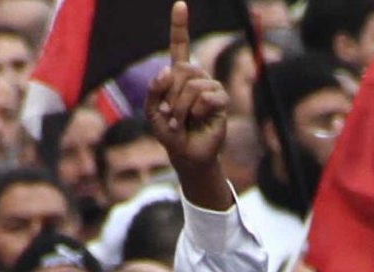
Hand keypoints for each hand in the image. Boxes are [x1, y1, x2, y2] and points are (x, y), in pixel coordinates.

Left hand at [145, 3, 234, 207]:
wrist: (186, 155)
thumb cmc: (170, 133)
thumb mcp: (153, 113)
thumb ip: (154, 91)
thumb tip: (168, 71)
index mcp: (179, 75)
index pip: (180, 46)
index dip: (180, 26)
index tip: (180, 5)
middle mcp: (197, 77)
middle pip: (182, 70)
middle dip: (170, 95)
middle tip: (170, 114)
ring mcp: (210, 88)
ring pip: (192, 85)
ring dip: (180, 108)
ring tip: (181, 122)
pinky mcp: (221, 101)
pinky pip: (206, 97)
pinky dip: (196, 111)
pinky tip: (197, 121)